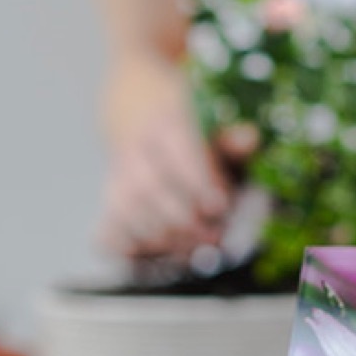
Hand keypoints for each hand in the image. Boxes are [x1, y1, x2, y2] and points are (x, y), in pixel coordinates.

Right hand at [98, 57, 231, 259]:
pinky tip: (150, 256)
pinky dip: (123, 247)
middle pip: (147, 187)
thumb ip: (231, 137)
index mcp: (165, 120)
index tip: (219, 207)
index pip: (177, 151)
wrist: (133, 99)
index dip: (197, 182)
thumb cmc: (186, 118)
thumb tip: (250, 139)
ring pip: (123, 209)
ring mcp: (115, 174)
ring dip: (157, 238)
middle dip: (180, 220)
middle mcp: (134, 147)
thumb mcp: (211, 115)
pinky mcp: (107, 199)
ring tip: (188, 252)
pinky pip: (105, 229)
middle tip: (210, 239)